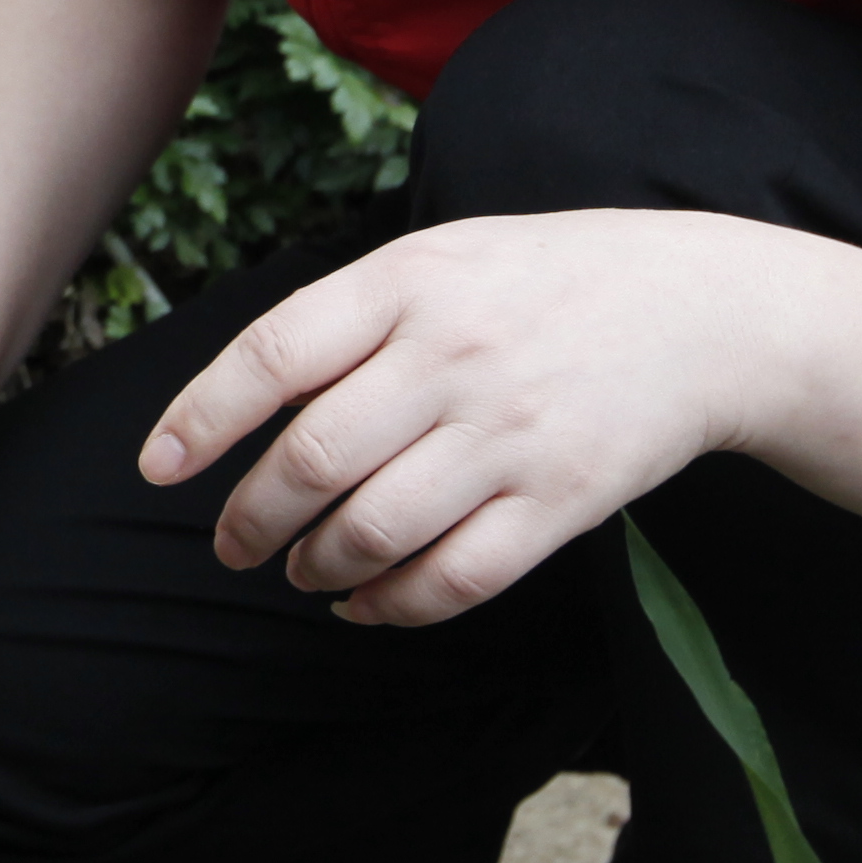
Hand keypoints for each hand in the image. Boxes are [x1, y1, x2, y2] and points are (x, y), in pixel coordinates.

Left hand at [137, 208, 817, 624]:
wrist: (703, 313)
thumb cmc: (546, 282)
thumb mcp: (442, 258)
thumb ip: (350, 319)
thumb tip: (243, 403)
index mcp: (410, 282)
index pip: (275, 355)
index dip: (201, 418)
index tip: (158, 469)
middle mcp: (453, 357)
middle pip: (313, 460)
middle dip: (251, 519)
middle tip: (231, 544)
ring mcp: (509, 433)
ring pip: (374, 528)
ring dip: (315, 564)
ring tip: (298, 569)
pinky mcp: (561, 501)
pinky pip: (454, 576)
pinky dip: (393, 605)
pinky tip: (364, 604)